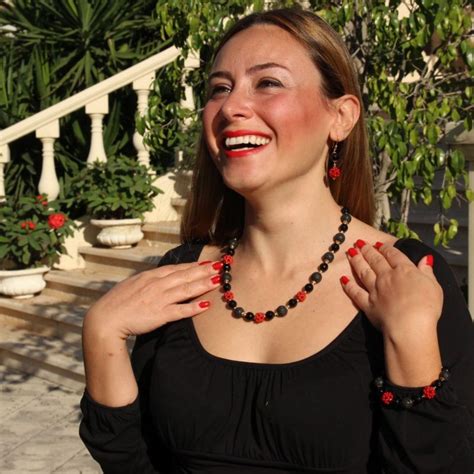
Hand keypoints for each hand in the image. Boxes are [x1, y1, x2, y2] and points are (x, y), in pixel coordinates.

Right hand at [84, 260, 221, 339]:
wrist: (104, 320)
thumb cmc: (117, 303)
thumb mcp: (132, 285)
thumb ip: (148, 281)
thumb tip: (160, 278)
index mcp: (150, 277)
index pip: (176, 269)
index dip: (193, 265)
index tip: (207, 262)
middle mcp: (157, 285)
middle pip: (185, 276)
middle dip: (204, 270)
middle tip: (221, 266)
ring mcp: (159, 300)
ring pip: (186, 289)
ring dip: (204, 284)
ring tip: (218, 280)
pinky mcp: (159, 315)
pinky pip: (180, 311)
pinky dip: (193, 307)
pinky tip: (206, 305)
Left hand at [340, 240, 442, 336]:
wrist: (410, 327)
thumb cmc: (426, 308)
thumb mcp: (434, 286)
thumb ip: (427, 271)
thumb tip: (426, 259)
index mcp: (404, 271)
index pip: (393, 255)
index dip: (385, 248)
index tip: (378, 243)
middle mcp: (387, 277)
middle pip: (375, 260)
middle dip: (367, 250)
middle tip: (359, 242)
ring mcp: (375, 290)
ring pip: (363, 272)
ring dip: (356, 261)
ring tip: (350, 252)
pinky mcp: (367, 304)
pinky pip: (355, 292)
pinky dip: (348, 285)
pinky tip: (343, 278)